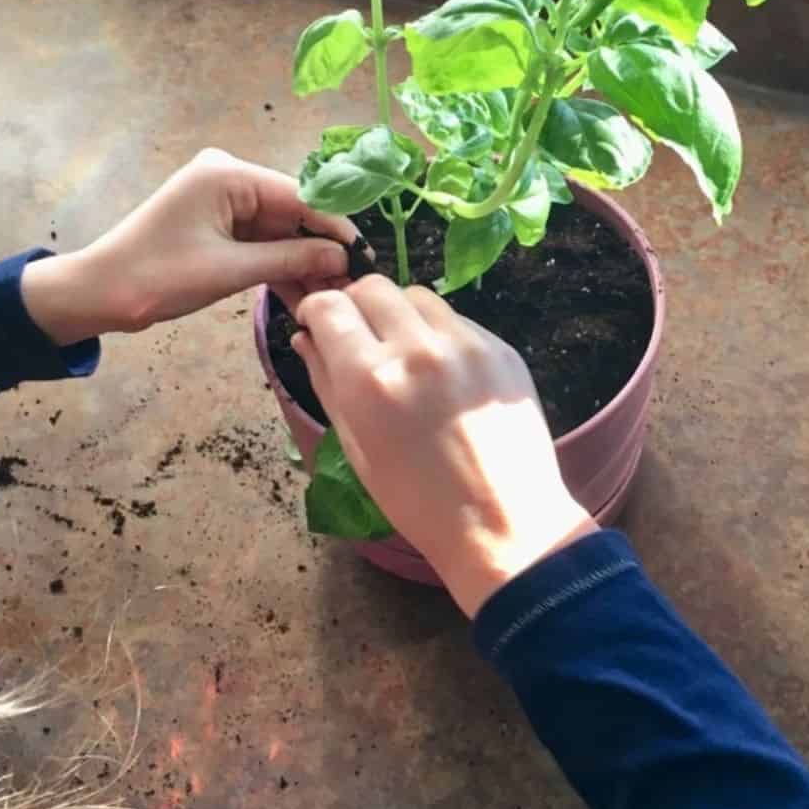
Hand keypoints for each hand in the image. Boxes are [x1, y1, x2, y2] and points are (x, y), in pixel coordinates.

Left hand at [22, 149, 359, 343]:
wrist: (96, 295)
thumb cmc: (155, 277)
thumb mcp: (230, 270)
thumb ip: (291, 259)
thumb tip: (344, 257)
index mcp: (228, 173)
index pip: (300, 196)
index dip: (336, 227)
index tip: (367, 255)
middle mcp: (229, 177)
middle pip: (294, 212)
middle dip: (322, 248)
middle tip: (354, 283)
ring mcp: (224, 201)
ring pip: (282, 231)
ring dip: (305, 262)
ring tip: (335, 295)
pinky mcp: (220, 224)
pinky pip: (263, 242)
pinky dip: (281, 266)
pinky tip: (307, 293)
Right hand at [292, 276, 596, 615]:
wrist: (502, 522)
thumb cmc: (417, 500)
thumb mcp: (356, 448)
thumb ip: (326, 383)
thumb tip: (306, 337)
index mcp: (371, 379)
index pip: (330, 306)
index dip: (316, 311)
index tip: (318, 325)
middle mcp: (418, 348)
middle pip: (373, 286)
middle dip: (356, 305)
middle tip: (358, 337)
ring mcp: (466, 343)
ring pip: (417, 296)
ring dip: (399, 314)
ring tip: (403, 354)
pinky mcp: (501, 348)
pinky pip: (457, 319)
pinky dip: (439, 333)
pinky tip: (443, 372)